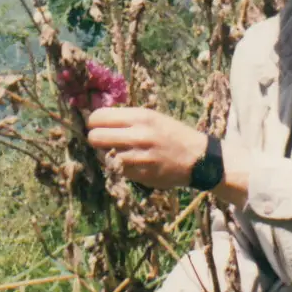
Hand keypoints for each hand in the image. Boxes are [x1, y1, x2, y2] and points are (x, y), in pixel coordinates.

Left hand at [84, 107, 208, 190]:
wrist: (198, 158)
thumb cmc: (172, 134)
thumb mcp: (152, 117)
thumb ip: (126, 117)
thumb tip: (95, 116)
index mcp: (140, 117)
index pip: (98, 117)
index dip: (93, 122)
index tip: (96, 125)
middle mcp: (138, 136)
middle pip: (95, 138)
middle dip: (94, 138)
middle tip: (101, 140)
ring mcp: (139, 157)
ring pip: (103, 156)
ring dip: (106, 154)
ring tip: (118, 151)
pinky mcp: (141, 175)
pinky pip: (117, 169)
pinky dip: (118, 166)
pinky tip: (128, 162)